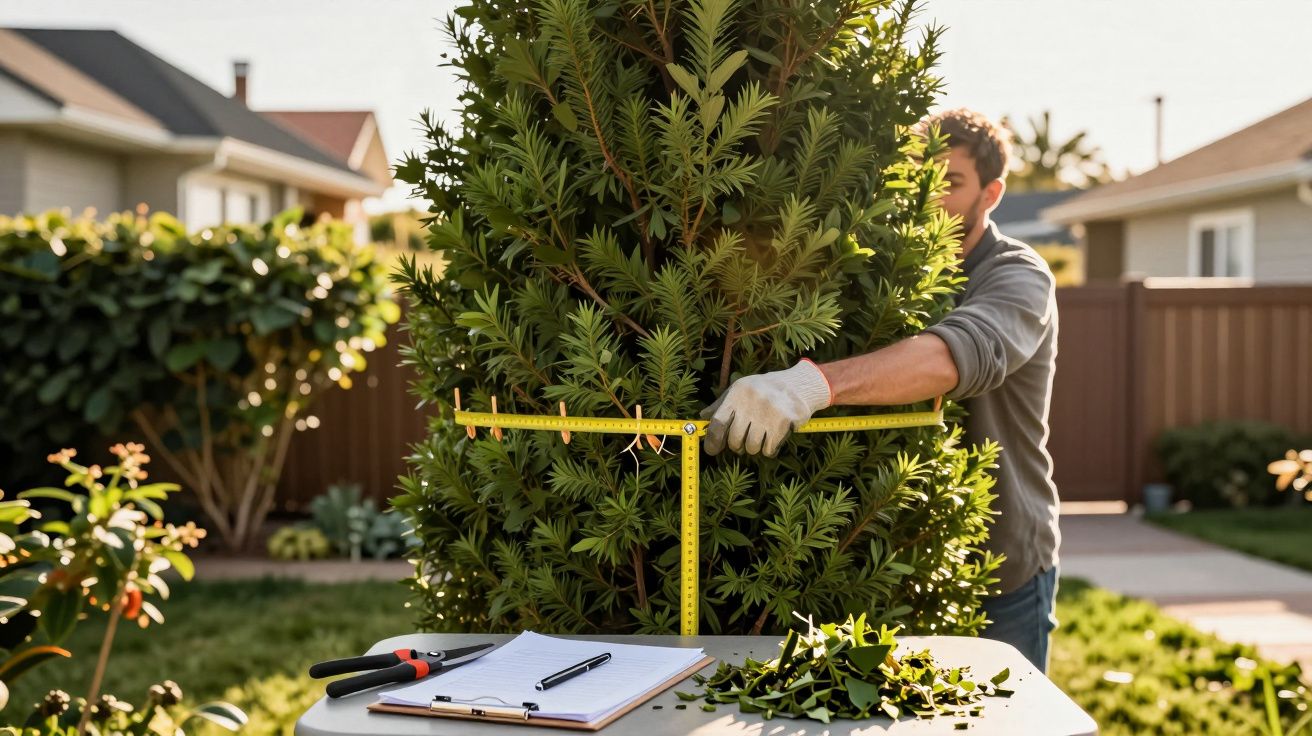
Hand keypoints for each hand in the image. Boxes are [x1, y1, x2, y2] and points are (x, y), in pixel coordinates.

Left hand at [700, 359, 832, 456]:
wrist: (799, 385)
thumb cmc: (765, 389)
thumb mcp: (741, 389)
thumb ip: (721, 404)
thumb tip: (703, 417)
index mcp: (737, 393)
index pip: (718, 422)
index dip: (712, 440)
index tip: (712, 450)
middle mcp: (751, 402)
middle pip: (735, 440)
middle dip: (737, 446)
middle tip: (744, 441)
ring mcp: (768, 412)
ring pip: (752, 448)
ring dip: (754, 448)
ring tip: (761, 437)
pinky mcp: (784, 422)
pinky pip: (769, 449)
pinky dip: (769, 449)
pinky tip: (774, 438)